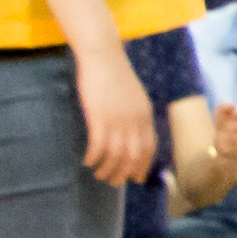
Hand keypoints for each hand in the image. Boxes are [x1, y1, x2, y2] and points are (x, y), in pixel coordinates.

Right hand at [69, 38, 153, 185]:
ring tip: (99, 175)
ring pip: (116, 155)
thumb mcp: (133, 96)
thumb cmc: (114, 74)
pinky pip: (98, 146)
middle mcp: (135, 120)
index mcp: (145, 115)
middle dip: (124, 173)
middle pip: (133, 156)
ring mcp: (118, 119)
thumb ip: (136, 114)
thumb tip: (132, 131)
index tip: (136, 177)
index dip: (142, 165)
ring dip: (107, 169)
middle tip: (113, 182)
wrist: (103, 55)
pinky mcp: (99, 116)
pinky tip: (87, 161)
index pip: (149, 148)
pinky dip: (94, 157)